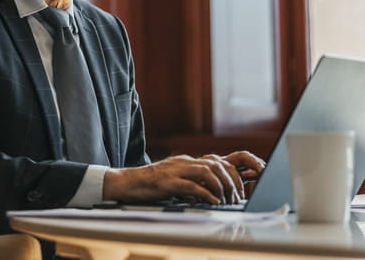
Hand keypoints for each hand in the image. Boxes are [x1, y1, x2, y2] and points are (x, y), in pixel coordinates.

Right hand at [102, 151, 264, 204]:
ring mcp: (174, 171)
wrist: (126, 183)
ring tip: (226, 200)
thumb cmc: (149, 185)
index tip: (238, 191)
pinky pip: (191, 186)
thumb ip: (190, 182)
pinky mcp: (167, 182)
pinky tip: (213, 202)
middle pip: (216, 165)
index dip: (232, 175)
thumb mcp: (173, 180)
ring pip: (207, 172)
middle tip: (235, 198)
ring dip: (221, 187)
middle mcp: (183, 163)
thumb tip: (209, 194)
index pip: (217, 161)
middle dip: (231, 182)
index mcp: (186, 161)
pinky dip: (206, 194)